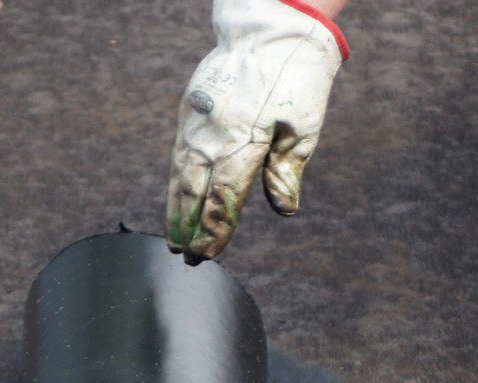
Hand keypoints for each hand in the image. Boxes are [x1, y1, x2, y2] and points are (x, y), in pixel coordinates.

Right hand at [166, 0, 348, 260]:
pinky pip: (178, 155)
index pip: (225, 197)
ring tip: (173, 239)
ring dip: (175, 210)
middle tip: (185, 258)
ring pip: (180, 175)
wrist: (269, 29)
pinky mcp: (190, 111)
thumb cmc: (296, 80)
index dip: (214, 230)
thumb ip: (287, 170)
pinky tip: (174, 201)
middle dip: (189, 228)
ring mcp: (197, 122)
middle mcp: (214, 133)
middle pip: (195, 192)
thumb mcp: (304, 127)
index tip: (207, 254)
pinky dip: (174, 182)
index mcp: (246, 140)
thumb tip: (284, 210)